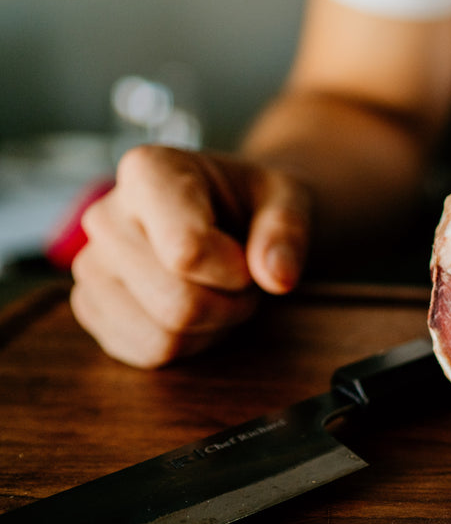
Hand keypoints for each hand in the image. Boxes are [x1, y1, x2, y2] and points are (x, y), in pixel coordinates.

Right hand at [70, 145, 312, 367]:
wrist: (230, 217)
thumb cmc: (255, 203)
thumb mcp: (288, 198)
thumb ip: (288, 230)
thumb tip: (278, 277)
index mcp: (148, 171)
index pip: (186, 251)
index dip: (235, 272)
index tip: (249, 257)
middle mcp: (105, 215)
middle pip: (178, 302)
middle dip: (231, 303)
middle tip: (244, 277)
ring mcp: (90, 265)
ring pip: (162, 335)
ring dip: (213, 326)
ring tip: (220, 288)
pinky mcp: (91, 307)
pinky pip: (147, 352)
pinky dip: (187, 344)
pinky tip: (196, 310)